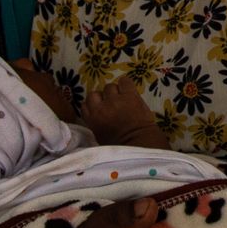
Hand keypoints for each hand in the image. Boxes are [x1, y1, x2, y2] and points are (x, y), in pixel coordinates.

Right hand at [10, 62, 168, 148]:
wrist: (141, 144)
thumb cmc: (120, 146)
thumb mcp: (100, 139)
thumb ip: (94, 125)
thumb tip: (92, 119)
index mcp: (92, 120)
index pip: (85, 104)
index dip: (93, 106)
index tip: (100, 109)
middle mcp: (100, 107)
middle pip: (95, 93)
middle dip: (102, 98)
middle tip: (111, 105)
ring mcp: (115, 100)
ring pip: (110, 86)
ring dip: (115, 92)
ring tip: (122, 100)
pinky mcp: (130, 95)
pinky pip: (124, 81)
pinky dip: (126, 85)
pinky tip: (128, 91)